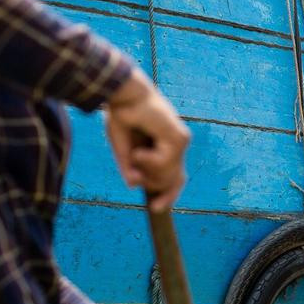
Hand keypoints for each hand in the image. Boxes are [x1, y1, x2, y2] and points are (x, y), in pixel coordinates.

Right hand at [104, 68, 190, 212]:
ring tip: (135, 153)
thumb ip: (129, 168)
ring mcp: (181, 142)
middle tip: (135, 170)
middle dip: (152, 184)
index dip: (168, 195)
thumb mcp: (123, 149)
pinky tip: (139, 150)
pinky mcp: (179, 138)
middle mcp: (178, 146)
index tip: (154, 208)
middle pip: (172, 181)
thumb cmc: (122, 116)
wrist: (124, 94)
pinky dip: (147, 161)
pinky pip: (164, 164)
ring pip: (168, 175)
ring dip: (146, 170)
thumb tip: (135, 186)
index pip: (176, 178)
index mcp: (167, 148)